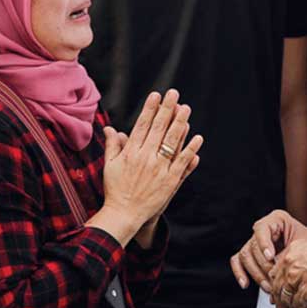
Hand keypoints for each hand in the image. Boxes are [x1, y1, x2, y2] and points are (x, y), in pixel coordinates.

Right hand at [92, 90, 202, 245]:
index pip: (142, 125)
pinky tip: (197, 137)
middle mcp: (145, 157)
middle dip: (166, 109)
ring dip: (180, 123)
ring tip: (185, 109)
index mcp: (131, 152)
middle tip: (174, 93)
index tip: (156, 95)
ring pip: (172, 142)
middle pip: (158, 129)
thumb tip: (110, 128)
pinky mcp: (170, 181)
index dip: (150, 109)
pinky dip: (190, 149)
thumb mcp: (109, 165)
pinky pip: (182, 162)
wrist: (124, 214)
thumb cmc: (115, 189)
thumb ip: (112, 145)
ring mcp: (159, 169)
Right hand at [229, 209, 306, 292]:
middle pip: (253, 246)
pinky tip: (245, 283)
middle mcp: (263, 229)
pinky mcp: (251, 254)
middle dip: (263, 266)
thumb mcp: (304, 245)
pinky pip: (238, 261)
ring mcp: (255, 241)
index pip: (261, 228)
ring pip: (245, 256)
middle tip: (274, 280)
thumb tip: (277, 271)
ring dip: (256, 274)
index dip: (263, 243)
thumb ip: (288, 255)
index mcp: (276, 219)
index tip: (271, 257)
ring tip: (268, 287)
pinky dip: (240, 272)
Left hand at [269, 239, 306, 307]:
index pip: (276, 272)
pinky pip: (299, 307)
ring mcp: (297, 276)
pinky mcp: (306, 290)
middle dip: (280, 303)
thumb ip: (301, 262)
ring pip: (287, 299)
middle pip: (277, 287)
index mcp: (291, 251)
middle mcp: (290, 262)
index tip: (279, 295)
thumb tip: (296, 279)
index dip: (277, 286)